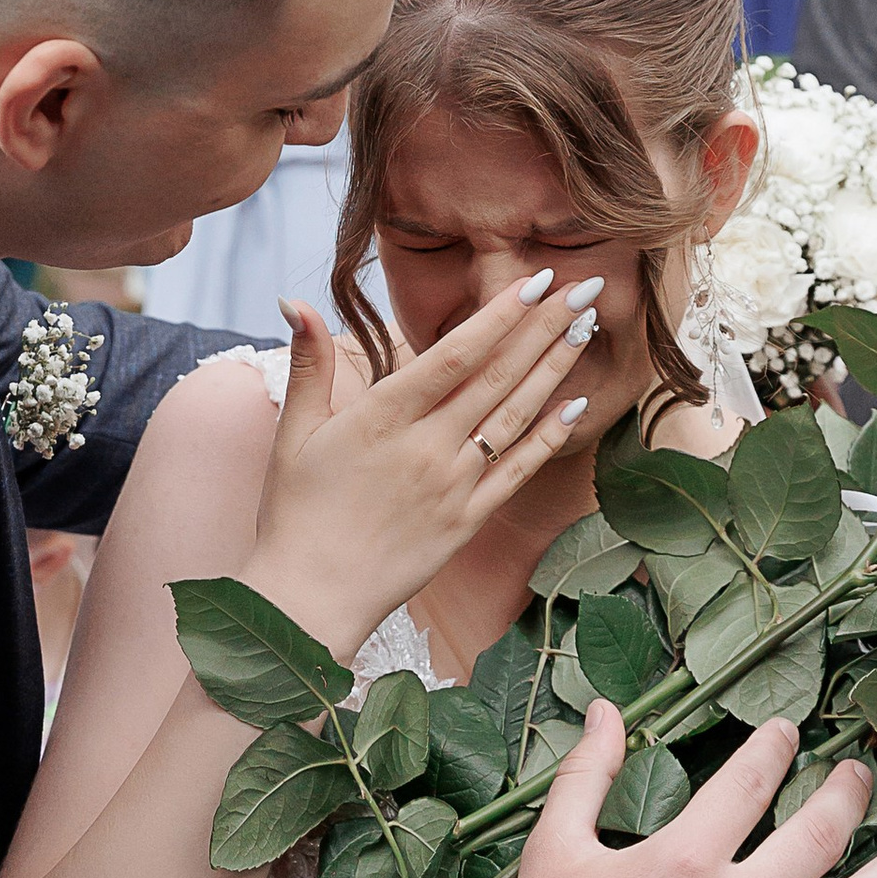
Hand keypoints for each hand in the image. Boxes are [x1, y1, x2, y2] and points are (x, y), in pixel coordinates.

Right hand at [246, 276, 604, 652]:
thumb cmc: (295, 514)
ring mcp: (452, 486)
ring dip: (555, 370)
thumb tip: (290, 299)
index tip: (535, 279)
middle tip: (584, 288)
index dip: (500, 314)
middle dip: (544, 327)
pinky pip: (518, 472)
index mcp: (382, 417)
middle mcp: (426, 447)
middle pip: (497, 376)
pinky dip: (550, 437)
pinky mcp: (467, 522)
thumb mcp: (292, 433)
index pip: (455, 354)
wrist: (310, 598)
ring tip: (586, 330)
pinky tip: (578, 405)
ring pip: (515, 417)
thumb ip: (307, 362)